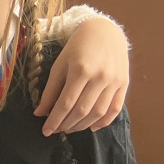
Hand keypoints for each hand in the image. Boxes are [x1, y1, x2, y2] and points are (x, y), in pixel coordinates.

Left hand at [36, 17, 129, 133]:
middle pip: (82, 111)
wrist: (105, 32)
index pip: (66, 104)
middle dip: (67, 125)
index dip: (54, 120)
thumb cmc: (77, 47)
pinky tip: (91, 127)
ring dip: (82, 125)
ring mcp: (114, 81)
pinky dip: (103, 122)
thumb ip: (50, 90)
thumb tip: (40, 113)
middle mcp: (100, 77)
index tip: (45, 131)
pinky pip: (115, 109)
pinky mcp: (124, 84)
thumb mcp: (59, 65)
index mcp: (80, 70)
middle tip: (56, 130)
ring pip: (98, 113)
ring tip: (70, 128)